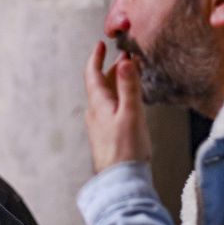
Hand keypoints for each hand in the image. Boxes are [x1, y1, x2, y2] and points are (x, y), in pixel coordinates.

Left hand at [83, 41, 151, 172]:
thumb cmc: (126, 149)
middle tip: (124, 57)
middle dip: (111, 68)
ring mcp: (99, 125)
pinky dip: (118, 98)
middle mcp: (95, 113)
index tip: (100, 45)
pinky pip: (110, 110)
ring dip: (116, 83)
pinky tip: (128, 103)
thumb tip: (124, 61)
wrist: (121, 180)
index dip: (96, 58)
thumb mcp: (131, 113)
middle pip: (100, 85)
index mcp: (99, 104)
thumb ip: (128, 87)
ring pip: (106, 97)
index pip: (92, 74)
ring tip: (129, 75)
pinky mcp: (107, 135)